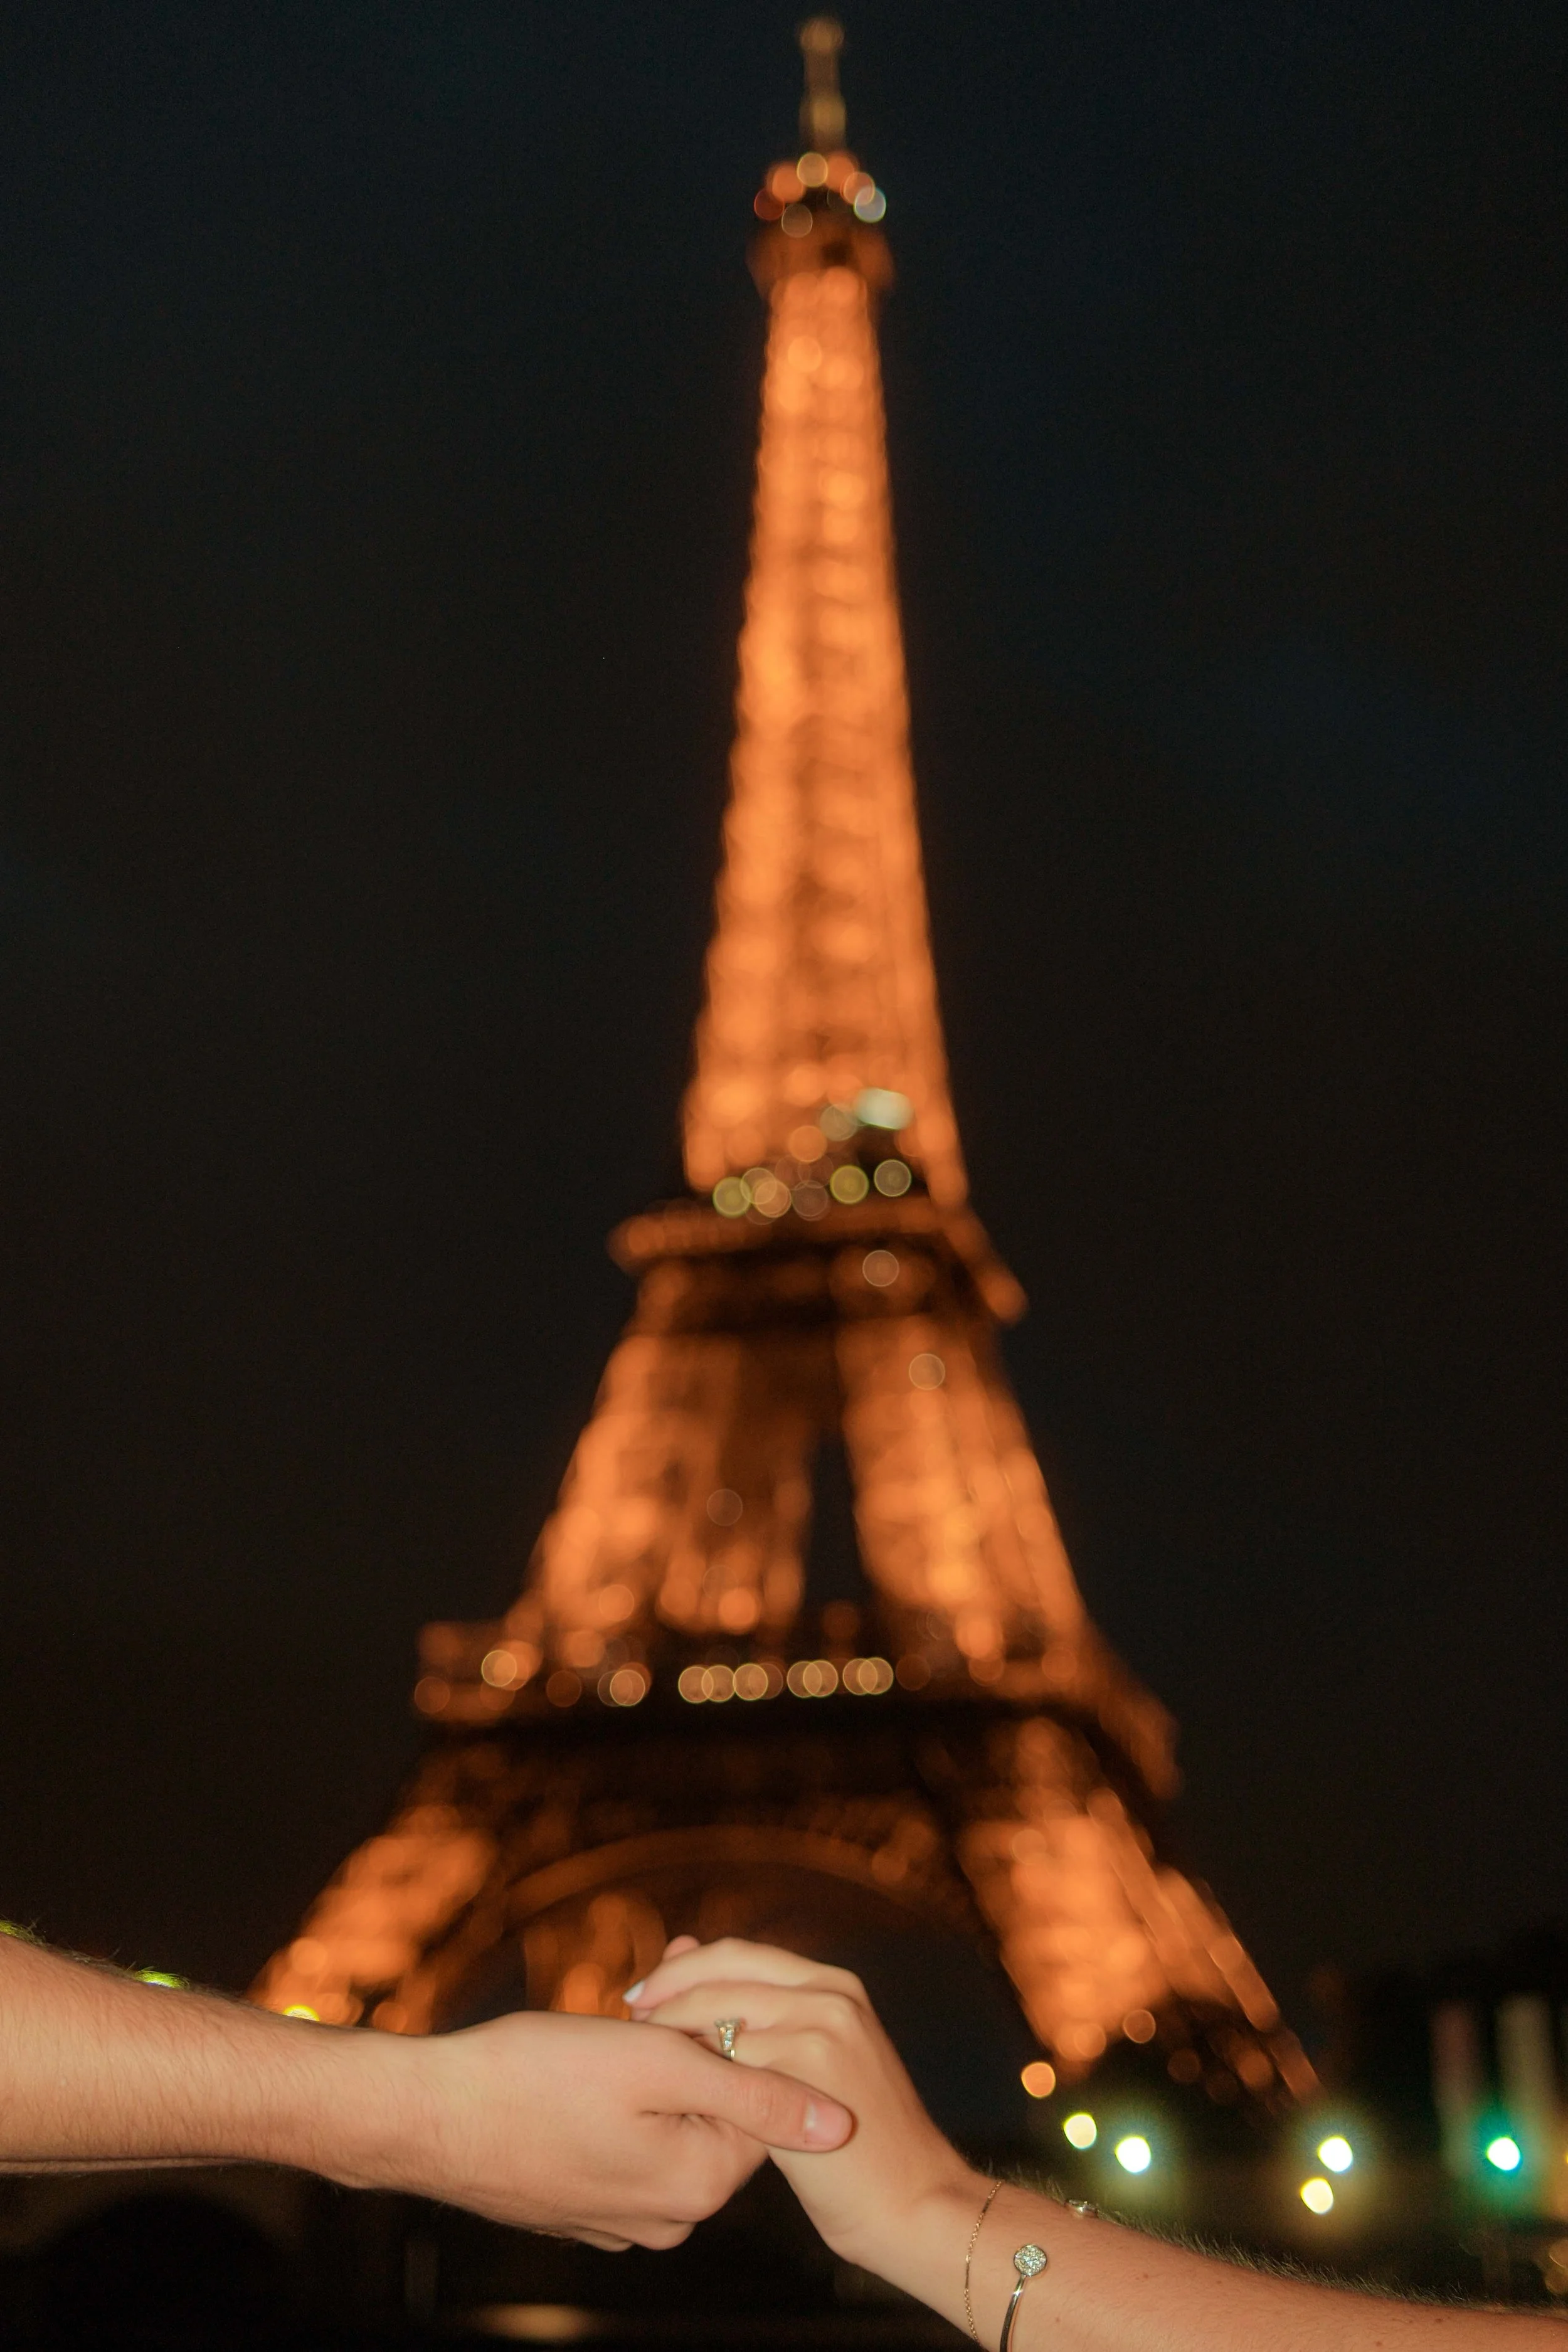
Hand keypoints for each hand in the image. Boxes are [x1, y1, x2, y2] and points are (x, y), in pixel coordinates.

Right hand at [371, 2007, 852, 2249]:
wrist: (426, 2116)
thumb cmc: (535, 2079)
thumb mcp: (657, 2064)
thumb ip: (757, 2094)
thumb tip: (843, 2126)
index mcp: (701, 2185)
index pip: (758, 2098)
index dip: (726, 2028)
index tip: (687, 1985)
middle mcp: (669, 2219)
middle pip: (711, 2109)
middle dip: (688, 2044)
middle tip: (638, 1994)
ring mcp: (621, 2219)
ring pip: (665, 2121)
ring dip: (647, 2068)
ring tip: (601, 2024)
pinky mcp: (581, 2206)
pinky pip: (623, 2143)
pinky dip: (612, 2100)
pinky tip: (573, 2065)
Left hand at [629, 1938, 981, 2272]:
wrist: (914, 2202)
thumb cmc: (858, 2144)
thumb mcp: (820, 2067)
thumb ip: (773, 2025)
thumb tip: (704, 1988)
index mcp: (834, 1984)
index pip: (737, 1953)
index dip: (683, 1968)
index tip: (642, 1993)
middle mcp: (830, 1993)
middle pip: (724, 1965)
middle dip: (667, 1983)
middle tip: (628, 2009)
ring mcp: (821, 2026)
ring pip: (719, 2005)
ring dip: (671, 2022)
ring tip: (638, 2048)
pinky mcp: (806, 2067)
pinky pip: (729, 2054)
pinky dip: (692, 2064)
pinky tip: (669, 2088)